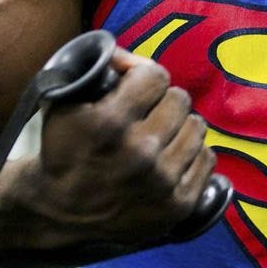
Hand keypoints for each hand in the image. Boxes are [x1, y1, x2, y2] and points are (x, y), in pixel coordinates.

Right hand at [23, 50, 215, 248]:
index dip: (145, 77)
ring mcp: (162, 182)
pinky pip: (207, 159)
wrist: (59, 212)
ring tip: (161, 136)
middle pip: (180, 99)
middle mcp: (140, 152)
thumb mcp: (64, 103)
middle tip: (149, 113)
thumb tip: (130, 55)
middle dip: (163, 101)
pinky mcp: (179, 204)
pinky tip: (172, 158)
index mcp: (110, 123)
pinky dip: (192, 155)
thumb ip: (97, 71)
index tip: (136, 87)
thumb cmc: (63, 151)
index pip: (156, 76)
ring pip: (197, 127)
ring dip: (180, 127)